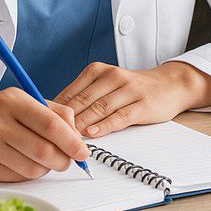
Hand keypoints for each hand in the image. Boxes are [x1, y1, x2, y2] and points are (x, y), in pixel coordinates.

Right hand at [0, 87, 89, 181]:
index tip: (84, 151)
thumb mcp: (21, 100)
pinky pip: (18, 179)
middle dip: (64, 159)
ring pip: (33, 169)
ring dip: (47, 168)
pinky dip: (29, 174)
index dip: (72, 141)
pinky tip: (26, 163)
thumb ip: (54, 112)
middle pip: (44, 151)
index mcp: (11, 101)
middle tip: (69, 159)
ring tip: (45, 158)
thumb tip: (77, 135)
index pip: (50, 125)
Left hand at [53, 62, 196, 137]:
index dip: (55, 111)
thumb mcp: (106, 85)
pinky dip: (105, 126)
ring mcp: (128, 89)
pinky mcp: (142, 104)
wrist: (169, 84)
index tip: (41, 126)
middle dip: (66, 121)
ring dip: (82, 125)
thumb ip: (83, 97)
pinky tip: (93, 135)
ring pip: (99, 108)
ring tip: (68, 139)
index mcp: (97, 71)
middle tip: (50, 138)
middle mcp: (111, 76)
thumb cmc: (132, 89)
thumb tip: (53, 116)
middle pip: (82, 101)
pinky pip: (120, 116)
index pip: (70, 92)